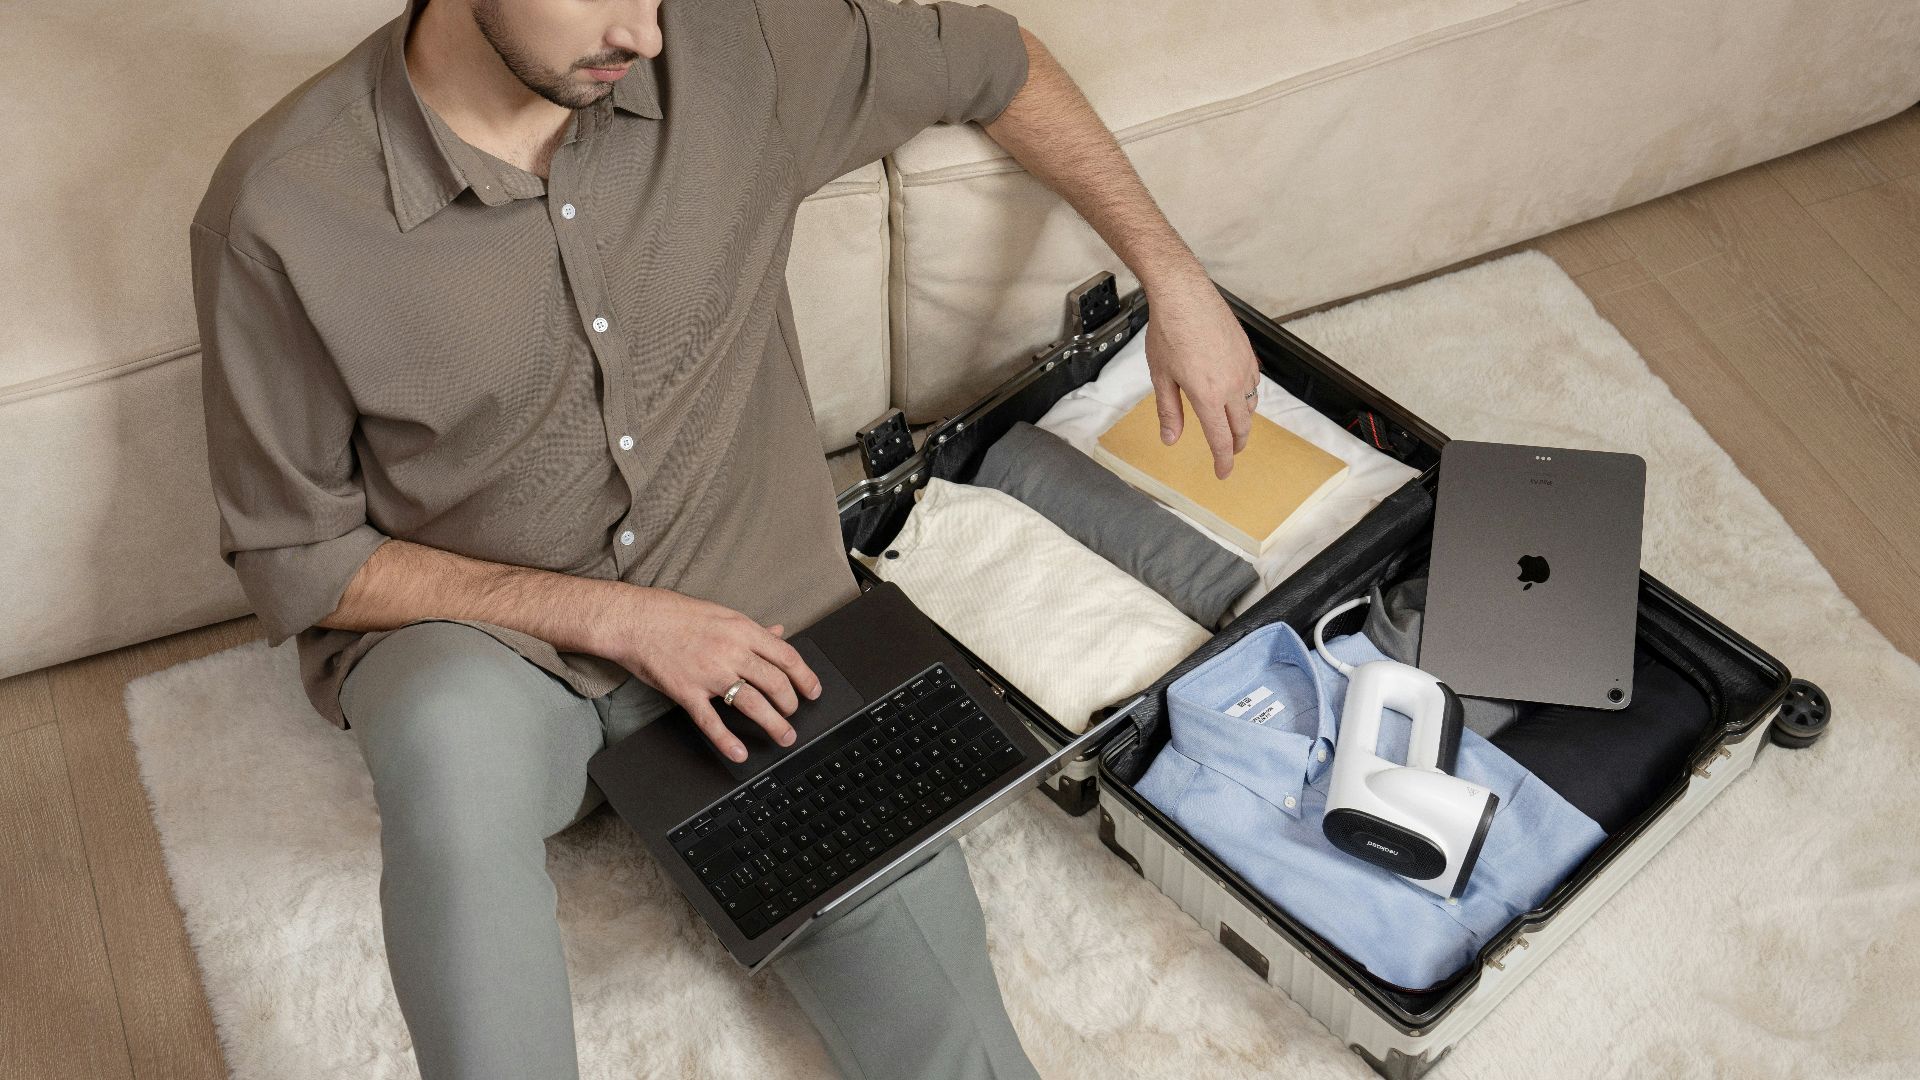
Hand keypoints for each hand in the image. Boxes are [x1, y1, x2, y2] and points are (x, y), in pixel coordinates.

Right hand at [595, 586, 821, 762]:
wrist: (635, 619)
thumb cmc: (674, 614)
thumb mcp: (721, 614)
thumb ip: (753, 629)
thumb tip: (780, 633)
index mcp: (742, 630)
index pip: (786, 656)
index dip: (805, 677)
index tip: (814, 691)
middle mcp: (730, 651)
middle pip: (774, 682)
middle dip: (791, 704)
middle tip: (795, 716)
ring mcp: (708, 673)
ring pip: (751, 703)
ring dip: (773, 723)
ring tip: (784, 737)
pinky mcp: (686, 691)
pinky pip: (711, 721)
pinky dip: (727, 740)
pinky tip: (739, 753)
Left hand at [1142, 271, 1260, 477]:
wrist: (1184, 295)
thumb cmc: (1169, 332)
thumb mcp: (1162, 377)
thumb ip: (1169, 411)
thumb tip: (1171, 439)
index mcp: (1208, 396)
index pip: (1221, 439)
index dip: (1223, 461)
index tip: (1222, 473)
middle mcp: (1231, 384)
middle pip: (1241, 427)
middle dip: (1236, 445)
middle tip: (1228, 454)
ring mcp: (1243, 367)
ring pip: (1251, 405)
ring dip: (1243, 422)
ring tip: (1233, 427)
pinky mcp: (1247, 352)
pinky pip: (1254, 383)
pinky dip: (1248, 396)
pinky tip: (1238, 394)